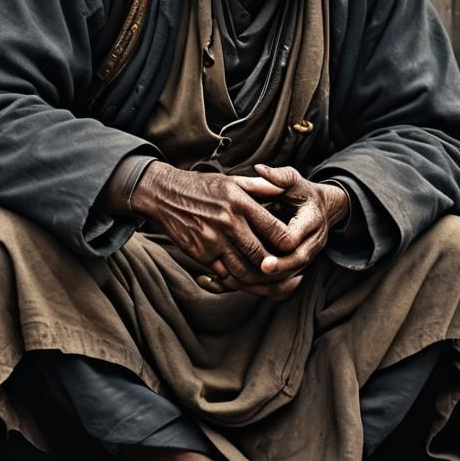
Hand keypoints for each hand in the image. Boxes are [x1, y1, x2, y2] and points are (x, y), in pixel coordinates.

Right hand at [129, 162, 304, 296]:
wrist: (164, 194)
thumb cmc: (202, 186)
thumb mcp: (232, 180)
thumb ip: (260, 186)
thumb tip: (284, 189)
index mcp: (240, 202)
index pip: (275, 229)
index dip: (288, 242)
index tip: (294, 247)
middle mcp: (228, 222)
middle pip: (262, 255)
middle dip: (276, 266)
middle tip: (286, 269)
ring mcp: (213, 240)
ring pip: (244, 270)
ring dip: (258, 278)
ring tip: (269, 278)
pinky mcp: (200, 253)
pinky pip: (224, 274)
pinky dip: (237, 279)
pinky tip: (246, 278)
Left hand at [233, 165, 348, 279]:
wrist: (322, 208)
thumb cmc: (302, 192)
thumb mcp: (294, 180)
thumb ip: (279, 176)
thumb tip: (260, 169)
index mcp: (312, 220)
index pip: (298, 237)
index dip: (282, 244)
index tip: (266, 251)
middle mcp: (314, 241)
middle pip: (297, 261)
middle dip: (277, 268)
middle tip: (255, 271)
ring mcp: (308, 255)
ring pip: (291, 276)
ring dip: (267, 282)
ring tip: (240, 282)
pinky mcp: (299, 265)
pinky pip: (285, 282)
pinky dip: (264, 286)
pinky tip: (240, 286)